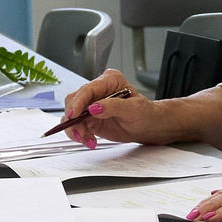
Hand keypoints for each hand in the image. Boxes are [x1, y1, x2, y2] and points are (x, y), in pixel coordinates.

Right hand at [55, 70, 187, 148]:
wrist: (150, 127)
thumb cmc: (146, 114)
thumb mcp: (133, 109)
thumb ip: (113, 107)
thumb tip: (94, 107)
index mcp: (109, 81)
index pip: (87, 89)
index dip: (78, 102)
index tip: (74, 115)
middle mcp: (97, 91)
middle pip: (74, 101)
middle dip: (74, 118)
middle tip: (80, 132)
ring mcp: (92, 105)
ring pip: (72, 115)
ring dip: (75, 129)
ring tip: (87, 139)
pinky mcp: (90, 119)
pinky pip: (77, 126)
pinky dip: (79, 135)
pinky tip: (90, 141)